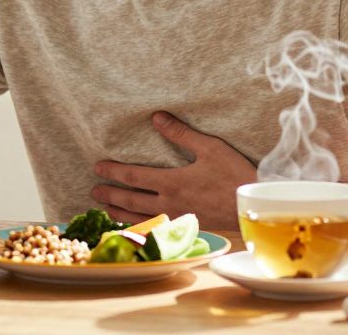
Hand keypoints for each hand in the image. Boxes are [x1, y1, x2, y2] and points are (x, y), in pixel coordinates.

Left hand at [92, 111, 257, 229]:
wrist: (253, 208)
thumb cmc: (234, 174)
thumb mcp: (209, 147)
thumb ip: (181, 134)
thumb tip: (156, 117)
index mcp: (172, 182)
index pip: (134, 177)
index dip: (114, 172)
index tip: (98, 167)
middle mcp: (170, 203)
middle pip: (132, 201)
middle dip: (110, 195)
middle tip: (94, 191)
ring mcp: (178, 218)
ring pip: (141, 218)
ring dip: (120, 214)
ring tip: (106, 210)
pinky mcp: (187, 227)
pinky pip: (156, 229)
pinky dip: (140, 228)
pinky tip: (137, 227)